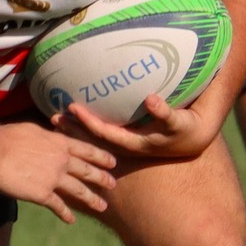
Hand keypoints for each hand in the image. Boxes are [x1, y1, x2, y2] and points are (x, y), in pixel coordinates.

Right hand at [0, 124, 116, 222]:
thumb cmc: (6, 136)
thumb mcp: (32, 130)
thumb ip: (45, 137)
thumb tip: (48, 137)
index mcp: (59, 142)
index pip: (86, 150)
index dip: (101, 156)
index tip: (112, 161)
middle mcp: (61, 160)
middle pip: (88, 170)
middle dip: (102, 178)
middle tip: (113, 185)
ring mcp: (54, 178)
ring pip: (79, 190)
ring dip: (92, 199)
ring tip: (102, 206)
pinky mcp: (42, 194)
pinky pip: (59, 206)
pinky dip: (66, 214)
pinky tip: (71, 220)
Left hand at [55, 92, 216, 161]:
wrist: (193, 140)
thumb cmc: (185, 127)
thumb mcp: (177, 122)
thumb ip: (164, 112)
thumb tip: (151, 99)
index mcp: (133, 143)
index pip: (104, 133)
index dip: (87, 122)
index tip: (72, 108)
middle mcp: (126, 146)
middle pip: (93, 139)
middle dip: (73, 129)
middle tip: (52, 116)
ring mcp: (125, 145)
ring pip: (94, 139)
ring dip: (75, 130)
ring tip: (55, 119)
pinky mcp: (126, 140)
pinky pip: (101, 136)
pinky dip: (85, 129)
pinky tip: (72, 122)